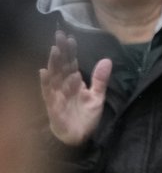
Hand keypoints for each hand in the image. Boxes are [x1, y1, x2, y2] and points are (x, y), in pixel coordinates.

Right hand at [38, 31, 107, 146]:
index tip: (71, 37)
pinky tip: (44, 72)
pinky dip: (46, 82)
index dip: (71, 51)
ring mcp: (57, 95)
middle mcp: (64, 86)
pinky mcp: (53, 106)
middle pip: (61, 66)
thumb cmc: (85, 116)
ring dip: (54, 63)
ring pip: (54, 76)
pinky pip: (48, 93)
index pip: (71, 64)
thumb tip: (106, 59)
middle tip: (60, 35)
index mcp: (74, 82)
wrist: (79, 138)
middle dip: (61, 51)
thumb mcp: (97, 96)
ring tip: (55, 49)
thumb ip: (100, 79)